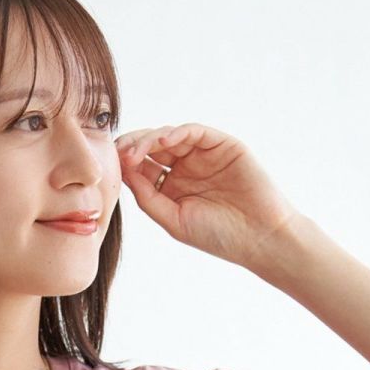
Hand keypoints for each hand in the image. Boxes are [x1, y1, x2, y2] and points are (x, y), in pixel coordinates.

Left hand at [115, 124, 300, 270]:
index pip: (141, 167)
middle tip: (119, 152)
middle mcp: (185, 167)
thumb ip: (148, 197)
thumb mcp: (173, 220)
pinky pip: (195, 131)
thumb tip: (123, 174)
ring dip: (150, 139)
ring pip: (170, 136)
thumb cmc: (218, 236)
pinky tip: (163, 141)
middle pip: (152, 147)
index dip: (125, 163)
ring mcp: (203, 155)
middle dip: (133, 146)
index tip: (111, 166)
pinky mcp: (222, 145)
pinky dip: (177, 132)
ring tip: (136, 151)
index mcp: (171, 186)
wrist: (259, 238)